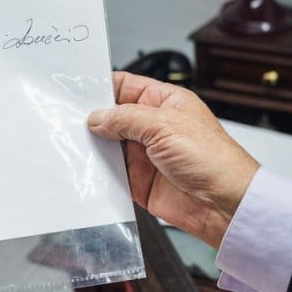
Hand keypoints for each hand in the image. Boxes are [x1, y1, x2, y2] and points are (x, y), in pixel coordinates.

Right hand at [87, 72, 258, 248]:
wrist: (225, 205)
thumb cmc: (213, 160)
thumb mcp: (165, 126)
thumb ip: (126, 119)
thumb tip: (97, 117)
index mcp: (164, 102)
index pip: (125, 86)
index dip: (100, 86)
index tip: (74, 90)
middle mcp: (154, 126)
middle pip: (112, 116)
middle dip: (91, 119)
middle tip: (65, 119)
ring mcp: (145, 154)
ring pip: (108, 146)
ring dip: (93, 147)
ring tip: (71, 144)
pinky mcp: (139, 181)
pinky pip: (112, 174)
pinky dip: (99, 172)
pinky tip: (86, 169)